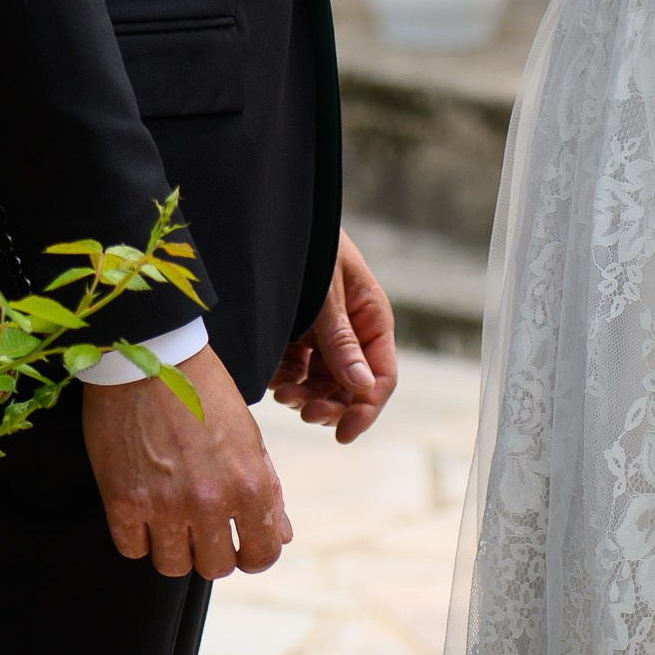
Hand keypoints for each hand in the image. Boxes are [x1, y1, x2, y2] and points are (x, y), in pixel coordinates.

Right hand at [82, 344, 292, 579]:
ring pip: (172, 566)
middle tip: (198, 520)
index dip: (252, 553)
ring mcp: (165, 505)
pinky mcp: (123, 501)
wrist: (148, 351)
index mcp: (249, 483)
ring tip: (167, 511)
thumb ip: (266, 488)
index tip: (239, 542)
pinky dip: (136, 534)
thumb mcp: (247, 433)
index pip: (262, 556)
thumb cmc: (202, 388)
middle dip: (209, 548)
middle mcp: (210, 501)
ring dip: (172, 544)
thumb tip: (282, 535)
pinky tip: (140, 505)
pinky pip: (132, 549)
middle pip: (214, 567)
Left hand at [269, 231, 397, 443]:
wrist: (275, 220)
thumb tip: (363, 389)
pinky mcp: (298, 335)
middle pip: (350, 387)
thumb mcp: (326, 292)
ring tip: (282, 392)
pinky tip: (273, 378)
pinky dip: (287, 379)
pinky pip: (298, 370)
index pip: (381, 377)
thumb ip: (341, 340)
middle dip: (328, 404)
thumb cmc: (309, 246)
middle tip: (301, 409)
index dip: (365, 409)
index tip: (342, 434)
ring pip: (322, 384)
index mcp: (372, 317)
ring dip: (305, 395)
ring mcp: (324, 334)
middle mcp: (353, 331)